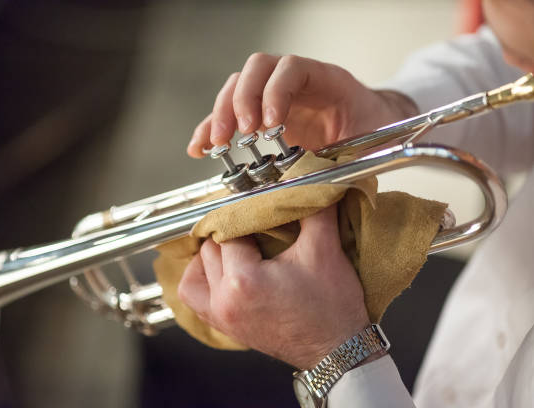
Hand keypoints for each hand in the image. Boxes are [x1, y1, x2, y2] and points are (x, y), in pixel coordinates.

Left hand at [177, 205, 371, 368]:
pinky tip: (222, 270)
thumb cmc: (332, 310)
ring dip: (212, 255)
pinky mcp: (225, 327)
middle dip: (232, 234)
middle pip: (210, 249)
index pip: (229, 230)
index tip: (260, 209)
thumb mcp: (325, 250)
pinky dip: (203, 279)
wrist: (338, 352)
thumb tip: (308, 181)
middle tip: (255, 227)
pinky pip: (195, 297)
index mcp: (242, 281)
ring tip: (237, 248)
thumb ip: (312, 208)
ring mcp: (221, 318)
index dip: (246, 216)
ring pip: (196, 272)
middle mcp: (223, 301)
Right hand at [187, 53, 416, 157]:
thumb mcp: (369, 142)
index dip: (275, 92)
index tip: (271, 125)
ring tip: (216, 144)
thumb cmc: (376, 131)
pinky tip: (199, 147)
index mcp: (325, 79)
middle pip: (255, 71)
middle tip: (241, 134)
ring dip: (221, 114)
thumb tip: (316, 182)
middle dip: (242, 101)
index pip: (290, 69)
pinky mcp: (261, 115)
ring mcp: (274, 95)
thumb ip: (344, 157)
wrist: (377, 128)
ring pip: (237, 88)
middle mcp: (294, 82)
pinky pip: (230, 115)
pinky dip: (211, 128)